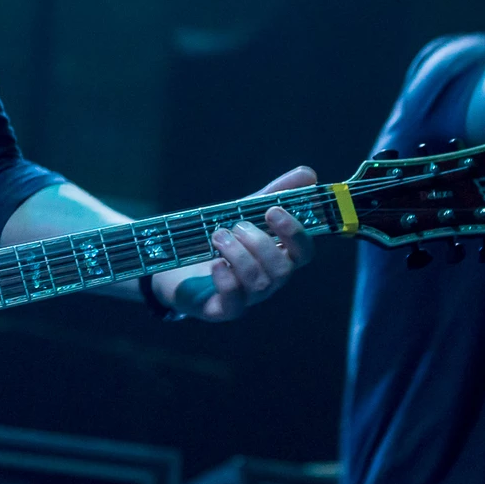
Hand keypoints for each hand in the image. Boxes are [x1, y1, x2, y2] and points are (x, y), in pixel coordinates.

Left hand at [151, 166, 316, 321]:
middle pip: (283, 271)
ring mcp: (247, 297)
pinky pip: (234, 303)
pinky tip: (214, 263)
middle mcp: (268, 280)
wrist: (175, 262)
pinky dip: (226, 280)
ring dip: (239, 256)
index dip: (295, 234)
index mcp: (279, 256)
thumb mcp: (244, 212)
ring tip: (217, 235)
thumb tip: (308, 173)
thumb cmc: (220, 238)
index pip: (304, 253)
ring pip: (259, 284)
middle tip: (236, 225)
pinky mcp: (222, 309)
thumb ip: (274, 193)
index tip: (273, 211)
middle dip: (261, 244)